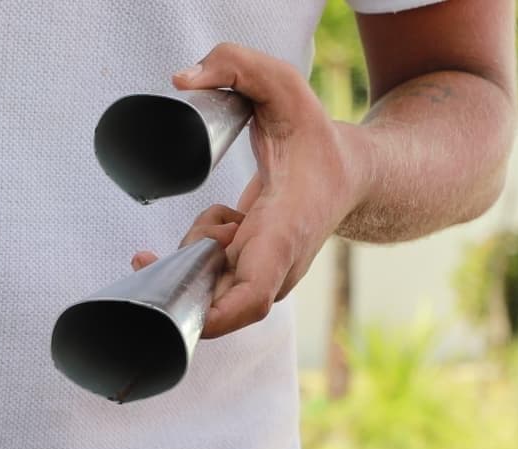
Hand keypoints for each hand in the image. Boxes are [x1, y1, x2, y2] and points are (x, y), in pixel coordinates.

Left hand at [170, 43, 359, 339]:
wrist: (349, 174)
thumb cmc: (316, 136)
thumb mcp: (282, 84)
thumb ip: (234, 64)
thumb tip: (181, 78)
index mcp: (285, 232)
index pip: (252, 296)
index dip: (216, 314)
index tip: (178, 302)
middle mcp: (276, 267)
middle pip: (218, 301)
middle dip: (183, 272)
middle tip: (167, 243)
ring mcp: (266, 278)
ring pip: (210, 287)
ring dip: (195, 251)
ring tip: (221, 215)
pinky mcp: (254, 278)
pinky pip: (210, 282)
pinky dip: (198, 254)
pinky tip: (220, 224)